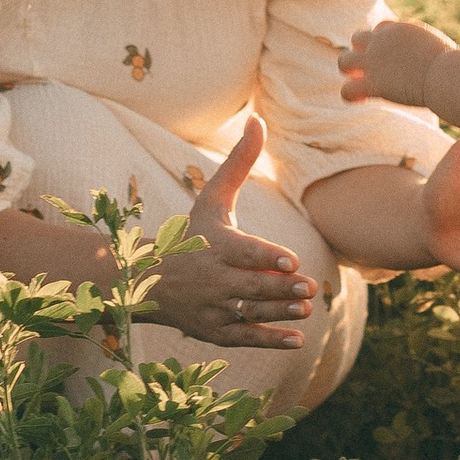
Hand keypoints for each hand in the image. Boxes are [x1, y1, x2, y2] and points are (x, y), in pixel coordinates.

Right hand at [137, 116, 319, 351]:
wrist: (148, 282)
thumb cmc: (190, 234)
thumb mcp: (211, 199)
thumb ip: (239, 163)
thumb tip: (258, 119)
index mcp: (214, 246)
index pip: (243, 252)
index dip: (266, 257)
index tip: (292, 260)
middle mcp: (212, 279)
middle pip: (250, 286)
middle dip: (280, 289)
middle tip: (310, 288)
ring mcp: (214, 308)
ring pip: (250, 312)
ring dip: (280, 312)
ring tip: (307, 309)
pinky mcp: (217, 332)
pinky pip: (245, 338)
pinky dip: (270, 340)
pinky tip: (299, 339)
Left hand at [339, 18, 452, 108]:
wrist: (445, 74)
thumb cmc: (454, 64)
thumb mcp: (441, 48)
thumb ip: (432, 50)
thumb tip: (450, 59)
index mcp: (399, 29)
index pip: (381, 28)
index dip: (382, 41)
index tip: (391, 56)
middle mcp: (382, 41)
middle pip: (358, 38)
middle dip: (362, 52)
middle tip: (372, 68)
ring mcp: (374, 61)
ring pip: (344, 61)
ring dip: (350, 70)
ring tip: (360, 81)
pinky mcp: (373, 83)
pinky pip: (348, 90)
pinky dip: (351, 95)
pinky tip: (362, 99)